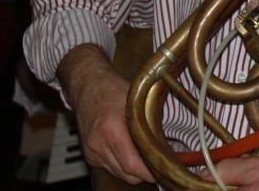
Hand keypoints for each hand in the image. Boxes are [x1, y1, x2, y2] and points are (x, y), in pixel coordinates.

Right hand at [57, 44, 154, 184]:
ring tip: (143, 154)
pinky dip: (121, 163)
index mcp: (112, 129)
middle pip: (127, 174)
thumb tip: (171, 141)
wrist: (87, 85)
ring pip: (118, 173)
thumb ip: (151, 122)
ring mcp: (92, 150)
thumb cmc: (112, 89)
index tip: (162, 171)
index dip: (150, 172)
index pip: (133, 165)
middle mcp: (99, 143)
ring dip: (132, 169)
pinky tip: (127, 149)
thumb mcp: (137, 101)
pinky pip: (109, 168)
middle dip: (144, 172)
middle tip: (157, 163)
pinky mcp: (89, 154)